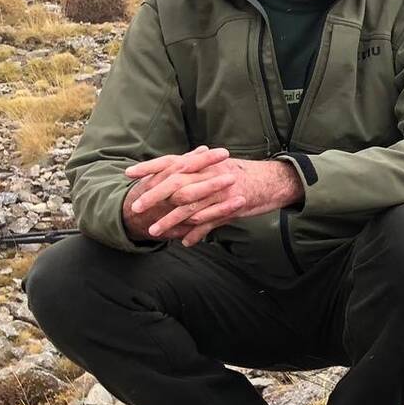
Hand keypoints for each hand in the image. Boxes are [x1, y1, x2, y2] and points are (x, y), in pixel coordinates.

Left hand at [123, 150, 300, 245]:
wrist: (275, 180)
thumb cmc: (245, 175)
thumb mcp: (219, 168)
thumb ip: (198, 170)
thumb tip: (177, 168)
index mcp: (205, 163)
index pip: (172, 161)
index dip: (150, 167)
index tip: (128, 174)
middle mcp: (210, 174)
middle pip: (176, 184)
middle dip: (154, 196)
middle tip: (136, 208)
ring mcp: (220, 191)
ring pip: (189, 207)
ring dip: (170, 220)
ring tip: (153, 232)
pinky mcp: (231, 206)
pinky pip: (209, 221)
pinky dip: (196, 232)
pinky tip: (185, 242)